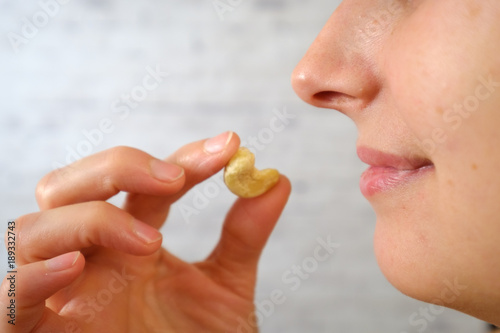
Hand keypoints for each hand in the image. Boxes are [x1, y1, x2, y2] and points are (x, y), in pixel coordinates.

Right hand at [1, 132, 290, 332]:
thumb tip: (276, 180)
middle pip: (68, 186)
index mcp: (130, 242)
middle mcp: (90, 259)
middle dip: (117, 167)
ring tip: (150, 240)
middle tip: (175, 178)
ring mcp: (60, 293)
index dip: (182, 158)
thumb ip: (243, 237)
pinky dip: (33, 275)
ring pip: (32, 229)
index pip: (142, 182)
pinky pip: (8, 297)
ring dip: (90, 220)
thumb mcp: (225, 291)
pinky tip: (76, 268)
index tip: (229, 147)